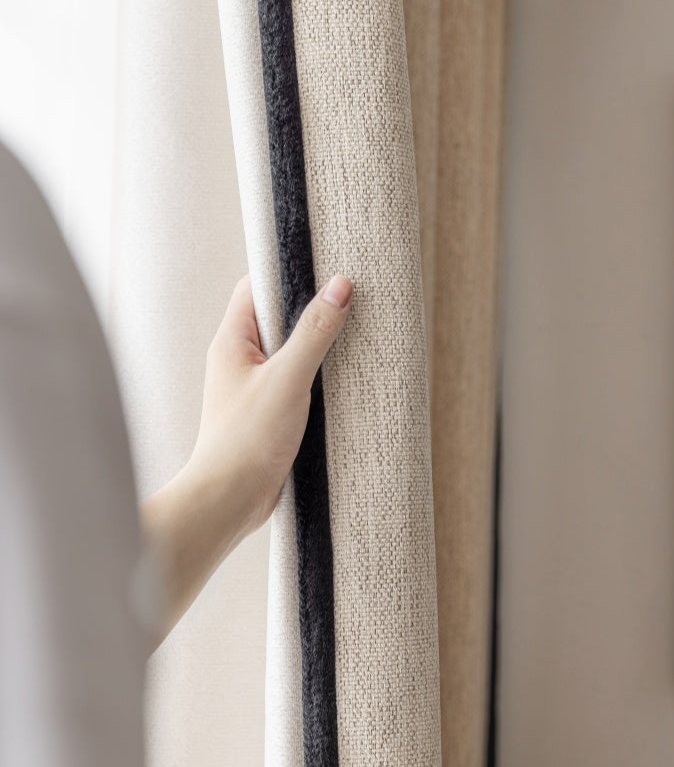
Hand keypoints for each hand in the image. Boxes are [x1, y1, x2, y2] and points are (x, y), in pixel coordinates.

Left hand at [140, 273, 352, 641]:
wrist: (229, 500)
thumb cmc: (246, 439)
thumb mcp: (287, 379)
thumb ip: (314, 332)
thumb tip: (340, 286)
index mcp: (232, 341)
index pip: (256, 287)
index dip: (288, 273)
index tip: (325, 266)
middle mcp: (238, 359)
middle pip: (275, 317)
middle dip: (309, 308)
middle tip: (348, 299)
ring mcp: (252, 386)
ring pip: (287, 351)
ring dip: (315, 346)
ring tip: (351, 336)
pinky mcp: (267, 413)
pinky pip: (293, 381)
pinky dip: (315, 376)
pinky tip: (338, 380)